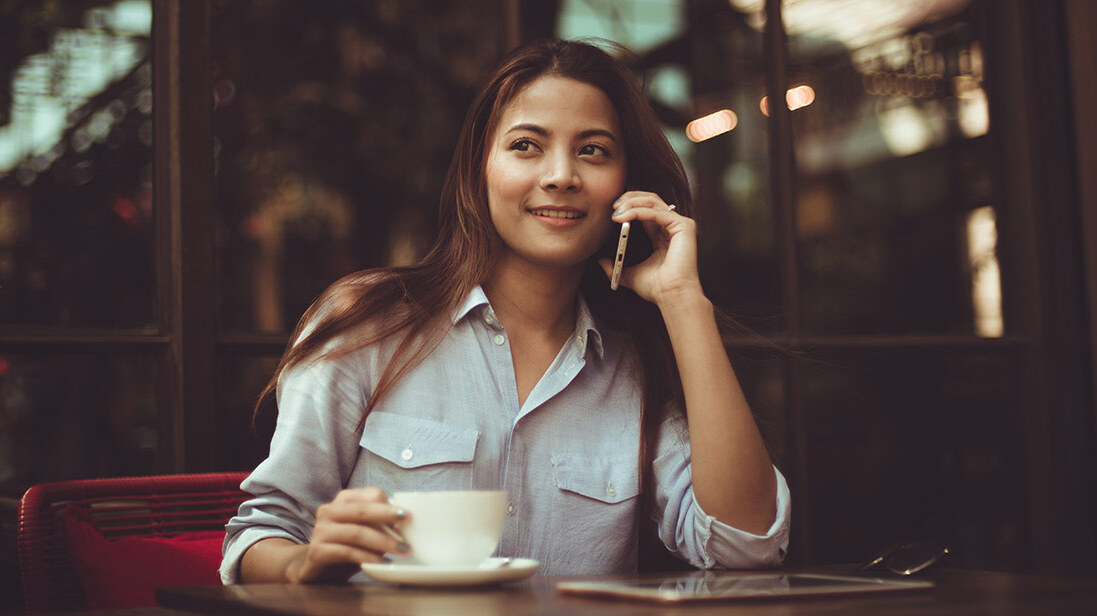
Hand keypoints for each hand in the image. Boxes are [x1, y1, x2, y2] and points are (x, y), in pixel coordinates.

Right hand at [285, 487, 410, 582]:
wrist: (315, 568)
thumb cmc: (346, 545)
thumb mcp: (364, 530)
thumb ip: (379, 523)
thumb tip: (406, 525)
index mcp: (343, 500)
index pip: (371, 495)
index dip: (390, 505)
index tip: (408, 518)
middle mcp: (329, 511)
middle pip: (363, 511)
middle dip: (388, 518)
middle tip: (408, 527)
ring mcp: (320, 531)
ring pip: (357, 533)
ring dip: (383, 542)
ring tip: (402, 551)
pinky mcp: (317, 551)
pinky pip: (347, 552)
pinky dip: (368, 557)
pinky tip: (383, 562)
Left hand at [598, 191, 702, 305]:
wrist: (671, 296)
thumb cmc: (657, 288)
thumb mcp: (630, 274)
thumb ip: (617, 266)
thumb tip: (601, 261)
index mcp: (662, 235)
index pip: (646, 210)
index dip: (629, 206)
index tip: (613, 210)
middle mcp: (672, 227)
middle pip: (651, 200)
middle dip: (630, 199)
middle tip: (613, 205)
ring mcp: (680, 225)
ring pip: (653, 202)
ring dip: (632, 203)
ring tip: (616, 211)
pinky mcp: (684, 226)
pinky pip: (657, 213)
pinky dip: (638, 212)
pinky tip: (624, 217)